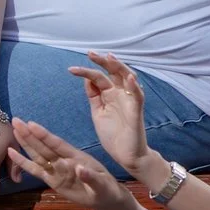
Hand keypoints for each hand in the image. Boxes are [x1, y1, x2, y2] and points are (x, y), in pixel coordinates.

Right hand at [6, 118, 116, 209]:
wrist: (105, 199)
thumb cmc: (106, 189)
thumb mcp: (102, 184)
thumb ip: (91, 177)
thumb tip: (79, 168)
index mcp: (76, 157)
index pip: (57, 144)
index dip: (44, 135)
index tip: (31, 124)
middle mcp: (63, 160)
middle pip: (43, 146)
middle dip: (29, 134)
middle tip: (15, 121)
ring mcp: (57, 170)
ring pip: (38, 155)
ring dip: (25, 143)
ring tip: (13, 131)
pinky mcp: (52, 180)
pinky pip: (35, 171)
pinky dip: (23, 163)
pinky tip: (12, 154)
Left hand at [67, 52, 151, 172]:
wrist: (126, 156)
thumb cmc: (114, 135)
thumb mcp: (98, 112)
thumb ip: (94, 96)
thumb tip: (87, 80)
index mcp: (110, 94)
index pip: (99, 77)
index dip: (87, 71)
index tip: (72, 69)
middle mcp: (121, 94)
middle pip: (114, 72)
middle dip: (103, 61)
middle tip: (91, 53)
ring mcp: (129, 102)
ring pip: (128, 78)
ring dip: (120, 67)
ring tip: (109, 57)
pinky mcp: (136, 112)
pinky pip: (138, 97)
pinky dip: (135, 87)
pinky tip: (129, 78)